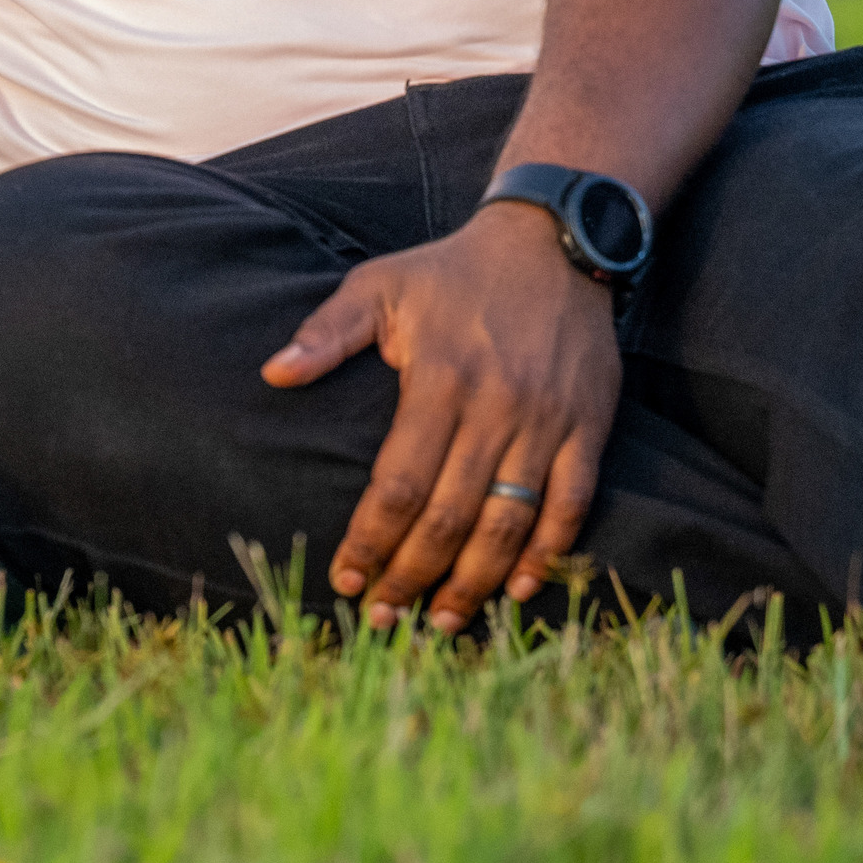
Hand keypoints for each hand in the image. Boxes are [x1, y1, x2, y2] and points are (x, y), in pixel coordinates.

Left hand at [262, 201, 617, 632]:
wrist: (552, 242)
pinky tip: (519, 586)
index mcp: (440, 377)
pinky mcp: (588, 426)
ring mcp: (547, 421)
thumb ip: (326, 332)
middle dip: (412, 574)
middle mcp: (497, 407)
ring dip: (475, 581)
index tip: (347, 578)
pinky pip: (571, 503)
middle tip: (383, 617)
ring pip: (510, 521)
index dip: (372, 538)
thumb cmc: (451, 271)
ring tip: (440, 620)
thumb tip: (273, 374)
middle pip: (451, 515)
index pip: (400, 483)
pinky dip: (547, 551)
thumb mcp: (379, 284)